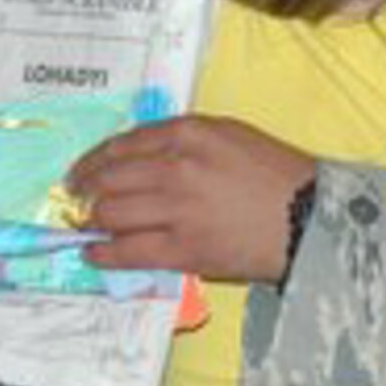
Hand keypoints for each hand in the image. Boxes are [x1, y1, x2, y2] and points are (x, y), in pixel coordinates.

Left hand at [64, 115, 315, 282]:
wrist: (309, 217)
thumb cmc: (278, 174)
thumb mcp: (233, 136)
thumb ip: (186, 140)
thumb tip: (142, 157)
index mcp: (190, 133)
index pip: (124, 144)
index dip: (94, 160)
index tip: (80, 172)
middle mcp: (176, 167)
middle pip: (110, 178)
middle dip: (86, 192)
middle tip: (76, 201)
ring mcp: (177, 209)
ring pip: (112, 213)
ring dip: (91, 220)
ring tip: (86, 226)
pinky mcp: (183, 248)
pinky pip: (128, 250)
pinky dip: (103, 252)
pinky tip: (94, 252)